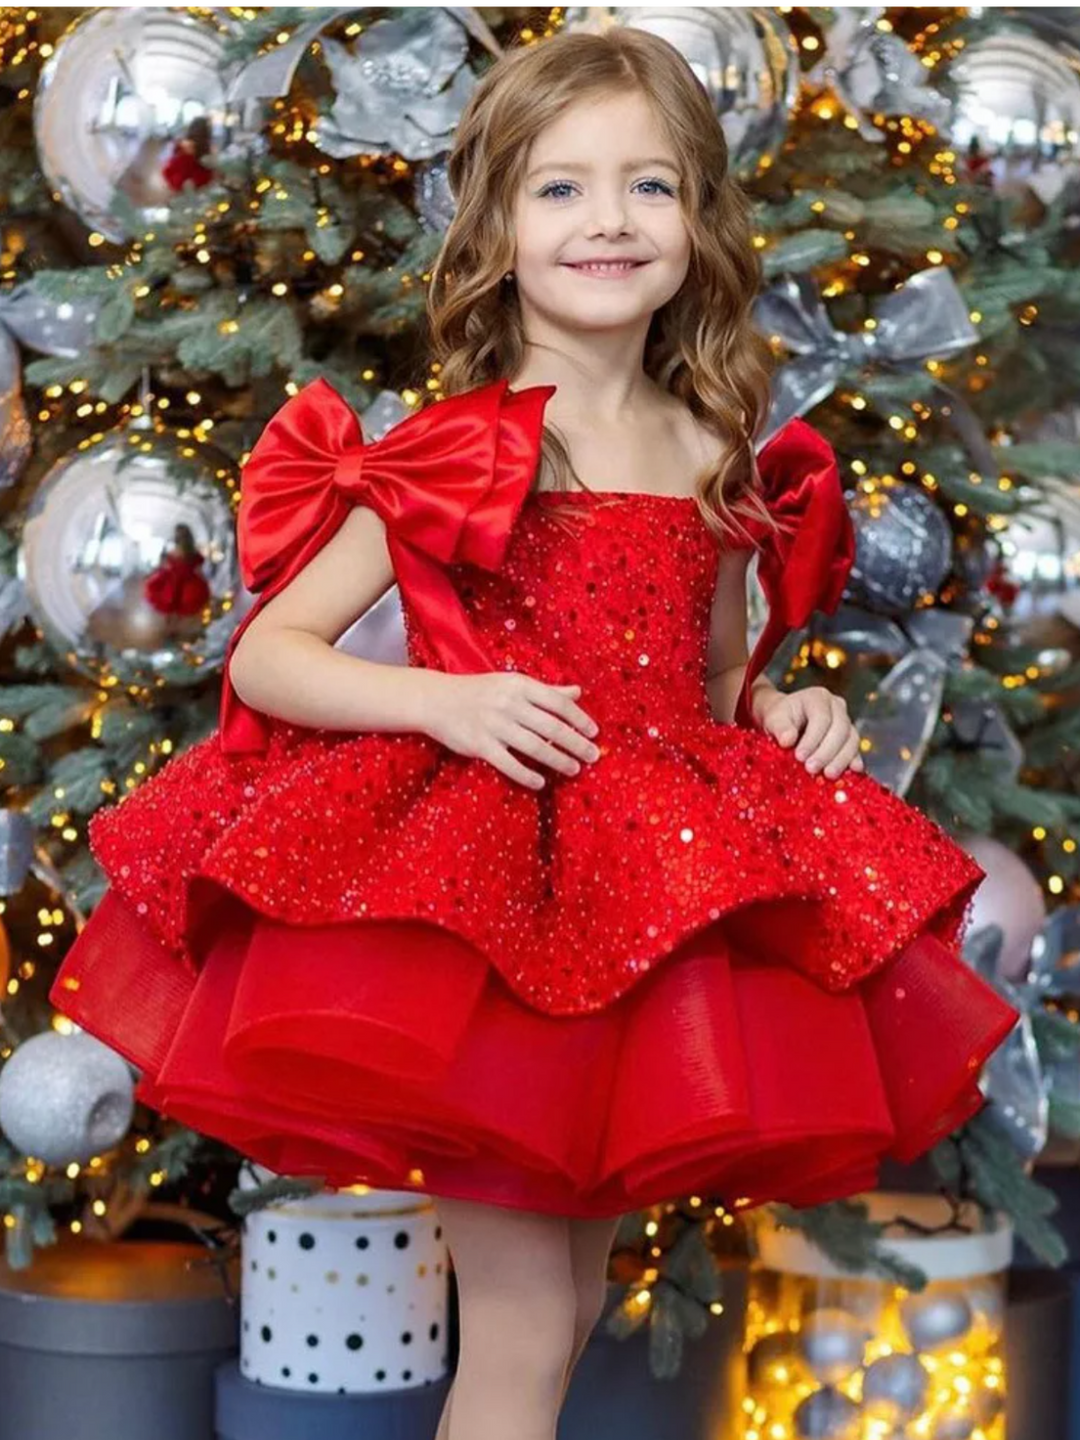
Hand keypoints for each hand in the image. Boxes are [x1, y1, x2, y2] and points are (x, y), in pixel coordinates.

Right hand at [425, 671, 600, 789]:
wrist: (436, 700)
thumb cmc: (479, 691)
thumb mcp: (512, 684)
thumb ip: (546, 690)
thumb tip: (578, 692)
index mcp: (520, 685)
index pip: (558, 703)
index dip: (579, 719)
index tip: (594, 733)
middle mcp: (509, 703)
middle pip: (551, 727)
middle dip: (576, 744)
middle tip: (593, 756)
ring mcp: (494, 725)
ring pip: (535, 747)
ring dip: (558, 760)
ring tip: (574, 769)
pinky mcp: (479, 745)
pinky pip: (509, 764)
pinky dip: (527, 775)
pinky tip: (541, 782)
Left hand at [755, 686, 864, 778]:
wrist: (787, 720)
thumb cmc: (780, 718)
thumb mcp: (774, 718)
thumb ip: (779, 727)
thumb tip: (787, 740)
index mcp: (818, 697)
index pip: (821, 717)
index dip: (812, 739)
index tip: (800, 757)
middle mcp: (837, 707)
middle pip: (840, 729)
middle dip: (826, 752)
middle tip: (811, 769)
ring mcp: (847, 722)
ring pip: (851, 740)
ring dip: (841, 759)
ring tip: (827, 775)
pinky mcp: (850, 738)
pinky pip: (856, 750)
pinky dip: (853, 761)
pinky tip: (851, 771)